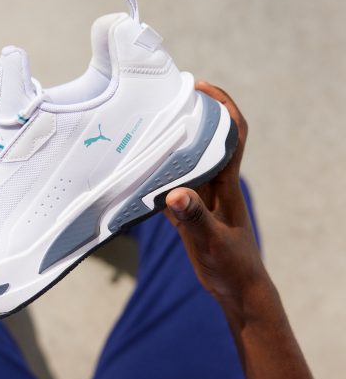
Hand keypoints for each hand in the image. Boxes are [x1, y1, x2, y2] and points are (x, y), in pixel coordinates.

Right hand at [164, 81, 269, 318]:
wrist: (239, 291)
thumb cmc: (233, 266)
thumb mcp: (213, 242)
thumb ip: (194, 218)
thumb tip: (174, 193)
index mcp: (227, 183)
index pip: (233, 134)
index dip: (223, 106)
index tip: (200, 88)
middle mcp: (215, 184)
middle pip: (207, 141)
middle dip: (191, 117)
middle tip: (163, 103)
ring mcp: (202, 199)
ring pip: (188, 162)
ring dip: (172, 146)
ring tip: (146, 131)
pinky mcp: (190, 214)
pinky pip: (173, 187)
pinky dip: (159, 178)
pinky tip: (139, 175)